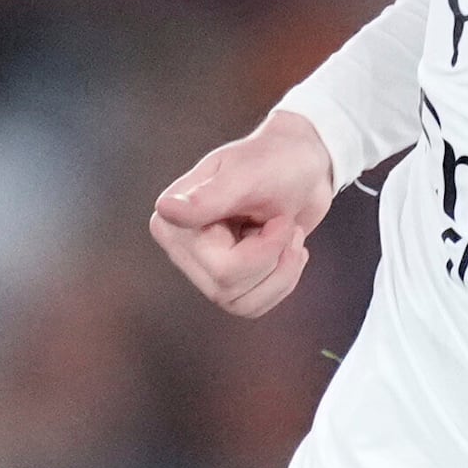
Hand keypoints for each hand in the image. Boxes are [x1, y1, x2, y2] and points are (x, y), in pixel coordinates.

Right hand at [151, 112, 341, 317]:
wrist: (303, 165)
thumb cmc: (274, 161)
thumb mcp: (245, 176)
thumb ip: (207, 198)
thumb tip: (165, 210)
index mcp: (172, 222)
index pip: (222, 269)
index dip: (264, 249)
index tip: (278, 215)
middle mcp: (181, 249)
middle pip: (229, 290)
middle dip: (273, 261)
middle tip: (285, 224)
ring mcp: (204, 266)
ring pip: (242, 305)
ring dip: (281, 273)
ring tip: (288, 235)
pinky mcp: (228, 278)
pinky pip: (254, 305)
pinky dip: (282, 281)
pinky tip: (289, 251)